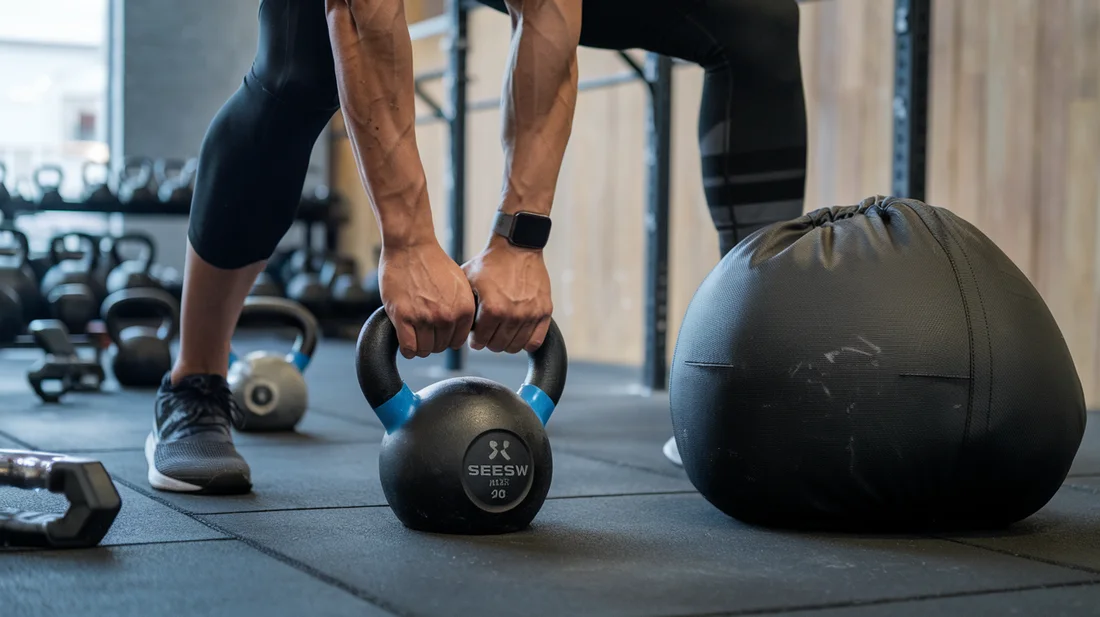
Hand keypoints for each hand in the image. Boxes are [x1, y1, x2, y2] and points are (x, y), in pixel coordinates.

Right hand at [379, 242, 475, 358]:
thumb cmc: (433, 262)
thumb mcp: (460, 285)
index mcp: (464, 310)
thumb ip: (462, 308)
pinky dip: (407, 349)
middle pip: (440, 347)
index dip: (446, 338)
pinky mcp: (403, 317)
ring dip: (418, 345)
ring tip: (414, 332)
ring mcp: (425, 318)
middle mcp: (447, 316)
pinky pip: (408, 348)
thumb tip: (460, 330)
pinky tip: (405, 339)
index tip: (438, 332)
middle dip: (432, 340)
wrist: (411, 246)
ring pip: (424, 350)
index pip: (457, 342)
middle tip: (423, 328)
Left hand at [463, 236, 551, 353]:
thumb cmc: (491, 262)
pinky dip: (526, 342)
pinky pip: (535, 341)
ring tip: (502, 331)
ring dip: (506, 342)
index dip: (474, 340)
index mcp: (493, 309)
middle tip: (488, 331)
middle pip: (497, 346)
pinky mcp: (544, 311)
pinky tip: (519, 333)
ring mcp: (531, 314)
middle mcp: (513, 314)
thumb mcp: (467, 280)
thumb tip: (455, 325)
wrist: (517, 246)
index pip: (480, 342)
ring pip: (515, 347)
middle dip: (489, 341)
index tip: (475, 336)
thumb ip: (462, 304)